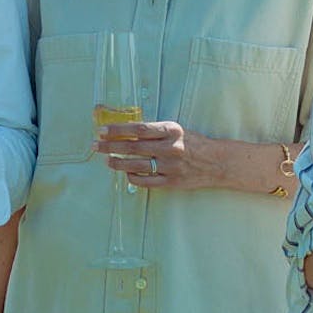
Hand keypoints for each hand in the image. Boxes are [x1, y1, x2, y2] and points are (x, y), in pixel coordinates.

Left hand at [95, 121, 223, 189]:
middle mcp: (171, 148)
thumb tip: (125, 131)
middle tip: (96, 145)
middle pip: (133, 147)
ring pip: (136, 165)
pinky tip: (126, 172)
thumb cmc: (194, 143)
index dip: (117, 130)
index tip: (102, 130)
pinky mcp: (171, 182)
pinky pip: (145, 181)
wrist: (216, 162)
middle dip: (110, 146)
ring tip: (107, 160)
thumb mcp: (177, 130)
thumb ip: (154, 131)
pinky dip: (132, 177)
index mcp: (172, 130)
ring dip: (117, 163)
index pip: (138, 129)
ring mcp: (170, 167)